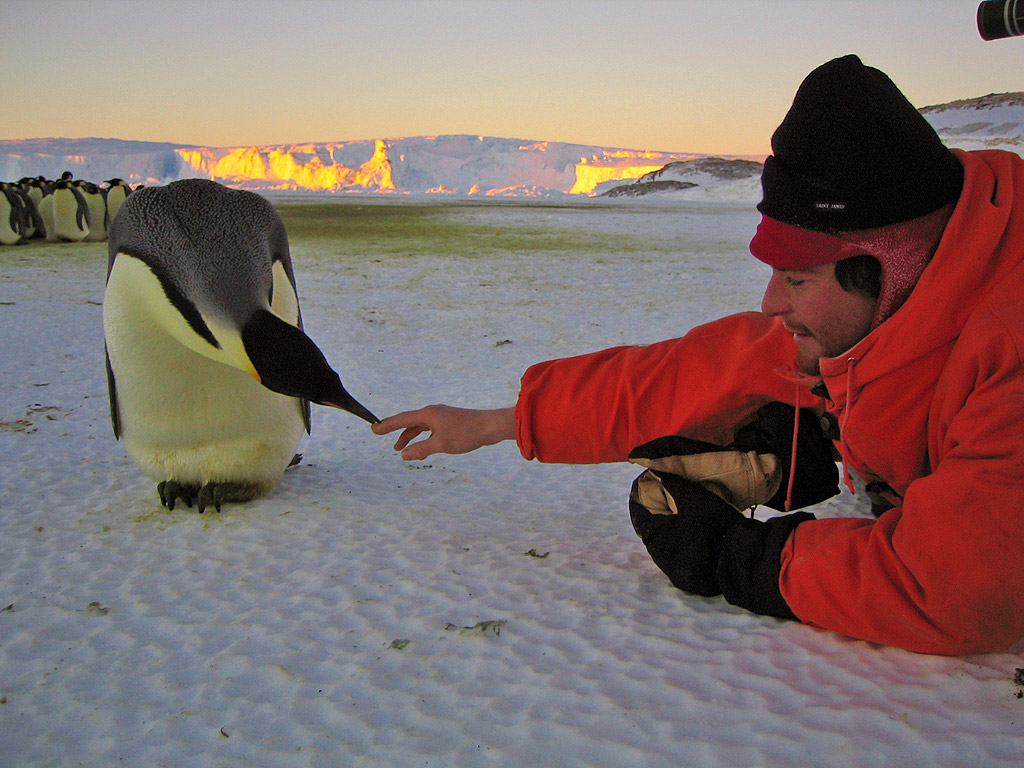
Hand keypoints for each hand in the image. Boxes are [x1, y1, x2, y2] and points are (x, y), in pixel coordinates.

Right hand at [371, 405, 514, 460]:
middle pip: (409, 421)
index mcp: (428, 414)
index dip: (387, 425)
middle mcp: (432, 412)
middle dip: (395, 430)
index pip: (402, 419)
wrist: (490, 426)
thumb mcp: (441, 444)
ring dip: (409, 436)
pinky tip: (422, 447)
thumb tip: (404, 455)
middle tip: (380, 434)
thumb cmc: (466, 434)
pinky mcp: (449, 422)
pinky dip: (422, 438)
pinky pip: (429, 429)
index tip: (374, 429)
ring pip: (420, 426)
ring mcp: (441, 416)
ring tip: (401, 449)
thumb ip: (421, 450)